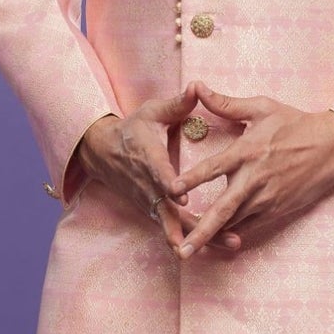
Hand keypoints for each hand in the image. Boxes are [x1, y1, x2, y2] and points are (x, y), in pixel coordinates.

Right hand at [72, 85, 240, 255]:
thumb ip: (177, 104)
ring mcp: (151, 202)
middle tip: (219, 232)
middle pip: (172, 211)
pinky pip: (174, 229)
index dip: (169, 185)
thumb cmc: (133, 129)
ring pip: (176, 226)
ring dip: (202, 238)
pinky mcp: (154, 212)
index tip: (182, 196)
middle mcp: (149, 186)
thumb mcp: (152, 112)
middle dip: (195, 225)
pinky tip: (219, 247)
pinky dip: (194, 239)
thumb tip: (196, 86)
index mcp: (149, 158)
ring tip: (230, 244)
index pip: (158, 174)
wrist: (103, 153)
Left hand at [170, 81, 333, 257]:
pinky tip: (216, 243)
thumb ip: (226, 104)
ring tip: (190, 251)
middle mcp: (255, 179)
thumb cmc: (295, 124)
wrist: (333, 147)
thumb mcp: (262, 108)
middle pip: (223, 210)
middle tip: (181, 250)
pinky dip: (233, 235)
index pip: (214, 167)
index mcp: (248, 151)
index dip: (193, 178)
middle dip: (201, 232)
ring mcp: (267, 198)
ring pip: (234, 223)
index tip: (172, 189)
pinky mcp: (276, 209)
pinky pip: (250, 227)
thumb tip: (197, 87)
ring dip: (212, 238)